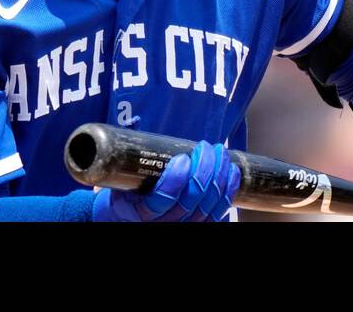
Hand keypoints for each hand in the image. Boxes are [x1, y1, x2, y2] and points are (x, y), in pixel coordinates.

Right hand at [92, 141, 240, 221]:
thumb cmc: (123, 196)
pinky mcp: (197, 226)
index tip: (182, 158)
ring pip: (206, 207)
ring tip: (220, 154)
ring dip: (218, 177)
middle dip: (203, 171)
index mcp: (141, 214)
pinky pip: (217, 213)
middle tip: (205, 148)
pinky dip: (228, 191)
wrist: (124, 218)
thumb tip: (138, 125)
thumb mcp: (120, 180)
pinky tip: (232, 172)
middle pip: (190, 202)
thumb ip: (130, 158)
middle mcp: (163, 224)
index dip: (176, 179)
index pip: (162, 200)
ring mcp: (182, 227)